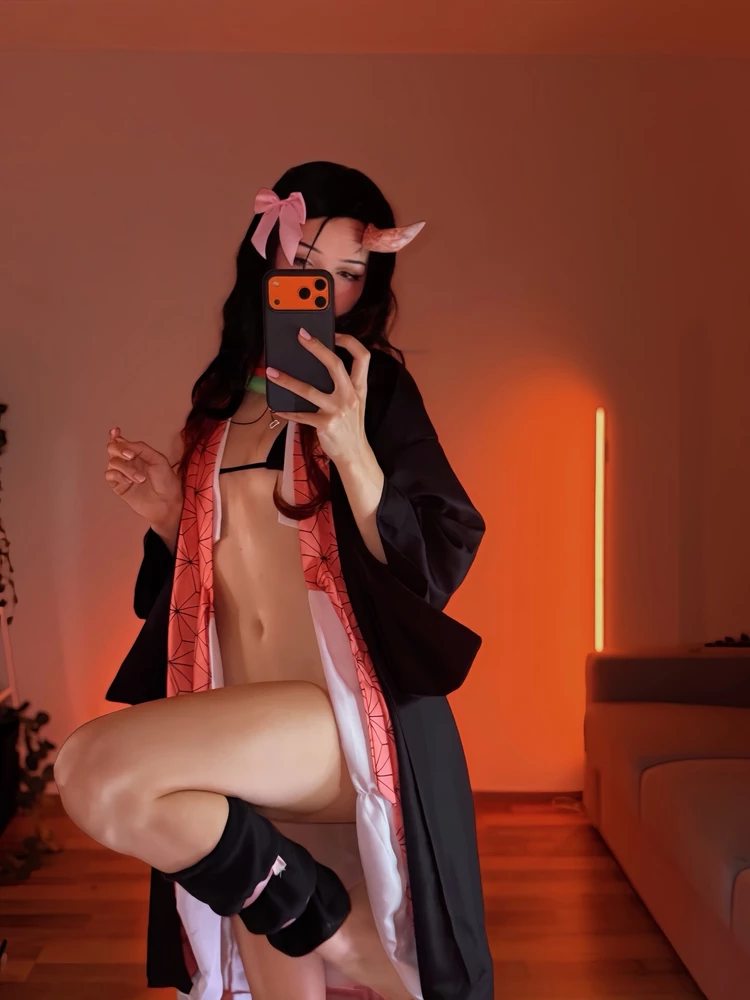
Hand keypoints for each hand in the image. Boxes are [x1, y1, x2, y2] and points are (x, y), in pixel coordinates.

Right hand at [105, 427, 182, 531]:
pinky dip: (119, 475)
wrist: (167, 503)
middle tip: (131, 456)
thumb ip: (140, 448)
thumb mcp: (157, 459)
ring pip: (112, 462)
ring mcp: (123, 474)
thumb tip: (122, 441)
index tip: (116, 430)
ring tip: (141, 478)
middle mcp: (128, 462)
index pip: (122, 442)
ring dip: (126, 468)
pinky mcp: (119, 486)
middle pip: (112, 449)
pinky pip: (110, 475)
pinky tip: (129, 481)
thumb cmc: (166, 481)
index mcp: (138, 454)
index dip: (115, 435)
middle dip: (119, 449)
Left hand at [269, 331, 370, 465]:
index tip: (335, 333)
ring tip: (271, 373)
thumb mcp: (355, 402)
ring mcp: (338, 410)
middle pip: (335, 364)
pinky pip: (301, 415)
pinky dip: (287, 411)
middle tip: (301, 336)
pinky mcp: (325, 425)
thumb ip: (344, 385)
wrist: (355, 454)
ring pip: (308, 390)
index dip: (350, 341)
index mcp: (359, 387)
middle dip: (317, 347)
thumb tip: (318, 366)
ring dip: (287, 380)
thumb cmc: (350, 426)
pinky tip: (277, 407)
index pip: (362, 356)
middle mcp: (350, 396)